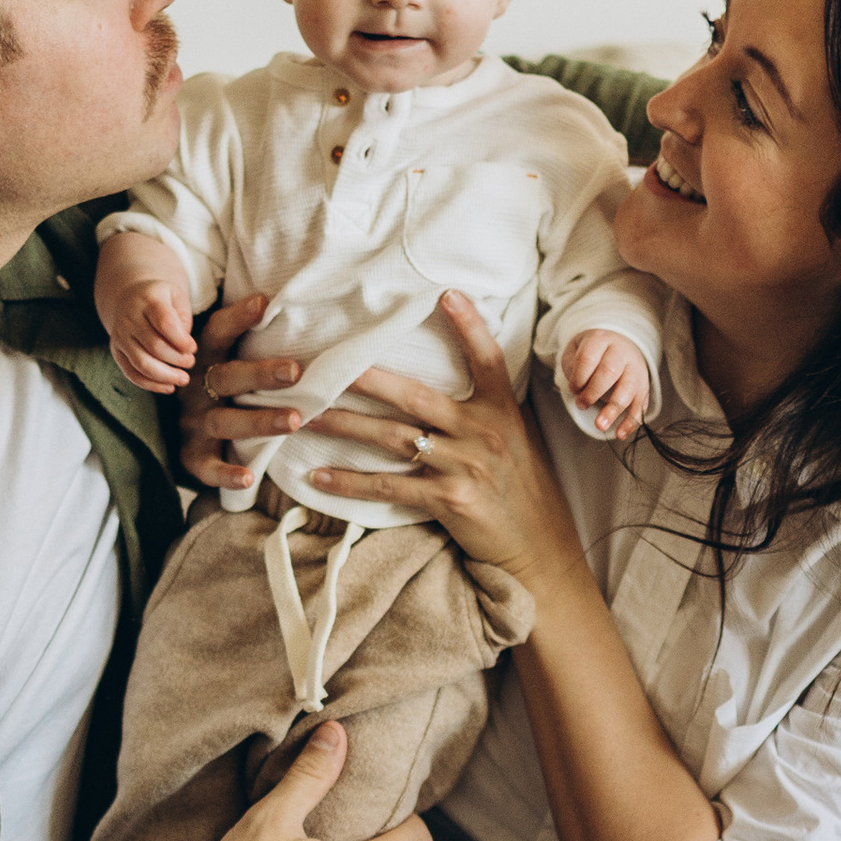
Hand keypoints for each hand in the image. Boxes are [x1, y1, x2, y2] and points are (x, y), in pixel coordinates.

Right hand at [97, 251, 199, 394]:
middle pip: (155, 346)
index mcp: (148, 300)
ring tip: (183, 378)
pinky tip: (169, 387)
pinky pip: (132, 374)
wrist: (130, 299)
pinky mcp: (116, 352)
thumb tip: (184, 348)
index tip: (193, 348)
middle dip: (177, 359)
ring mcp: (120, 336)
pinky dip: (152, 385)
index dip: (181, 340)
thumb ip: (183, 319)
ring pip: (142, 363)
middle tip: (190, 362)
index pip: (164, 322)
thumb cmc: (161, 301)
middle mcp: (129, 318)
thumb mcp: (176, 298)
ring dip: (166, 376)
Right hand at [177, 289, 307, 490]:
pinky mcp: (192, 456)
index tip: (263, 302)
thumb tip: (301, 304)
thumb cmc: (224, 384)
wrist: (177, 427)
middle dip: (260, 374)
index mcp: (205, 359)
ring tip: (294, 421)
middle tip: (295, 371)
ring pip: (224, 422)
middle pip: (225, 377)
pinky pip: (207, 467)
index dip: (237, 317)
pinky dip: (226, 473)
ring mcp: (193, 423)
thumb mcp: (230, 356)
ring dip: (258, 421)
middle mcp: (195, 388)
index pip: (217, 332)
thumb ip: (256, 338)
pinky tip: (249, 478)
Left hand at [305, 294, 588, 596]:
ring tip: (303, 416)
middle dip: (364, 379)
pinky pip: (390, 487)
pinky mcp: (450, 500)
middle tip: (322, 365)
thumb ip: (486, 409)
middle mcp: (483, 432)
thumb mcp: (515, 438)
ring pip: (392, 438)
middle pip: (414, 395)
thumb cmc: (520, 488)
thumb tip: (453, 380)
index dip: (468, 325)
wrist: (537, 546)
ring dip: (343, 425)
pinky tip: (317, 477)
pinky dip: (351, 483)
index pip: (487, 359)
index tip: (444, 294)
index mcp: (501, 410)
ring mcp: (465, 466)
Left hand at [561, 329, 651, 442]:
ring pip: (628, 389)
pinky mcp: (644, 386)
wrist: (617, 345)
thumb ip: (574, 368)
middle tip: (581, 405)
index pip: (588, 358)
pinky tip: (620, 434)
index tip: (573, 389)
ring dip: (613, 409)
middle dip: (594, 392)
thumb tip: (580, 391)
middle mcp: (622, 352)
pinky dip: (631, 421)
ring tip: (600, 426)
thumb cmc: (591, 353)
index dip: (578, 377)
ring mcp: (636, 369)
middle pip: (610, 371)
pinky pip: (640, 404)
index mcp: (601, 340)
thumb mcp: (575, 351)